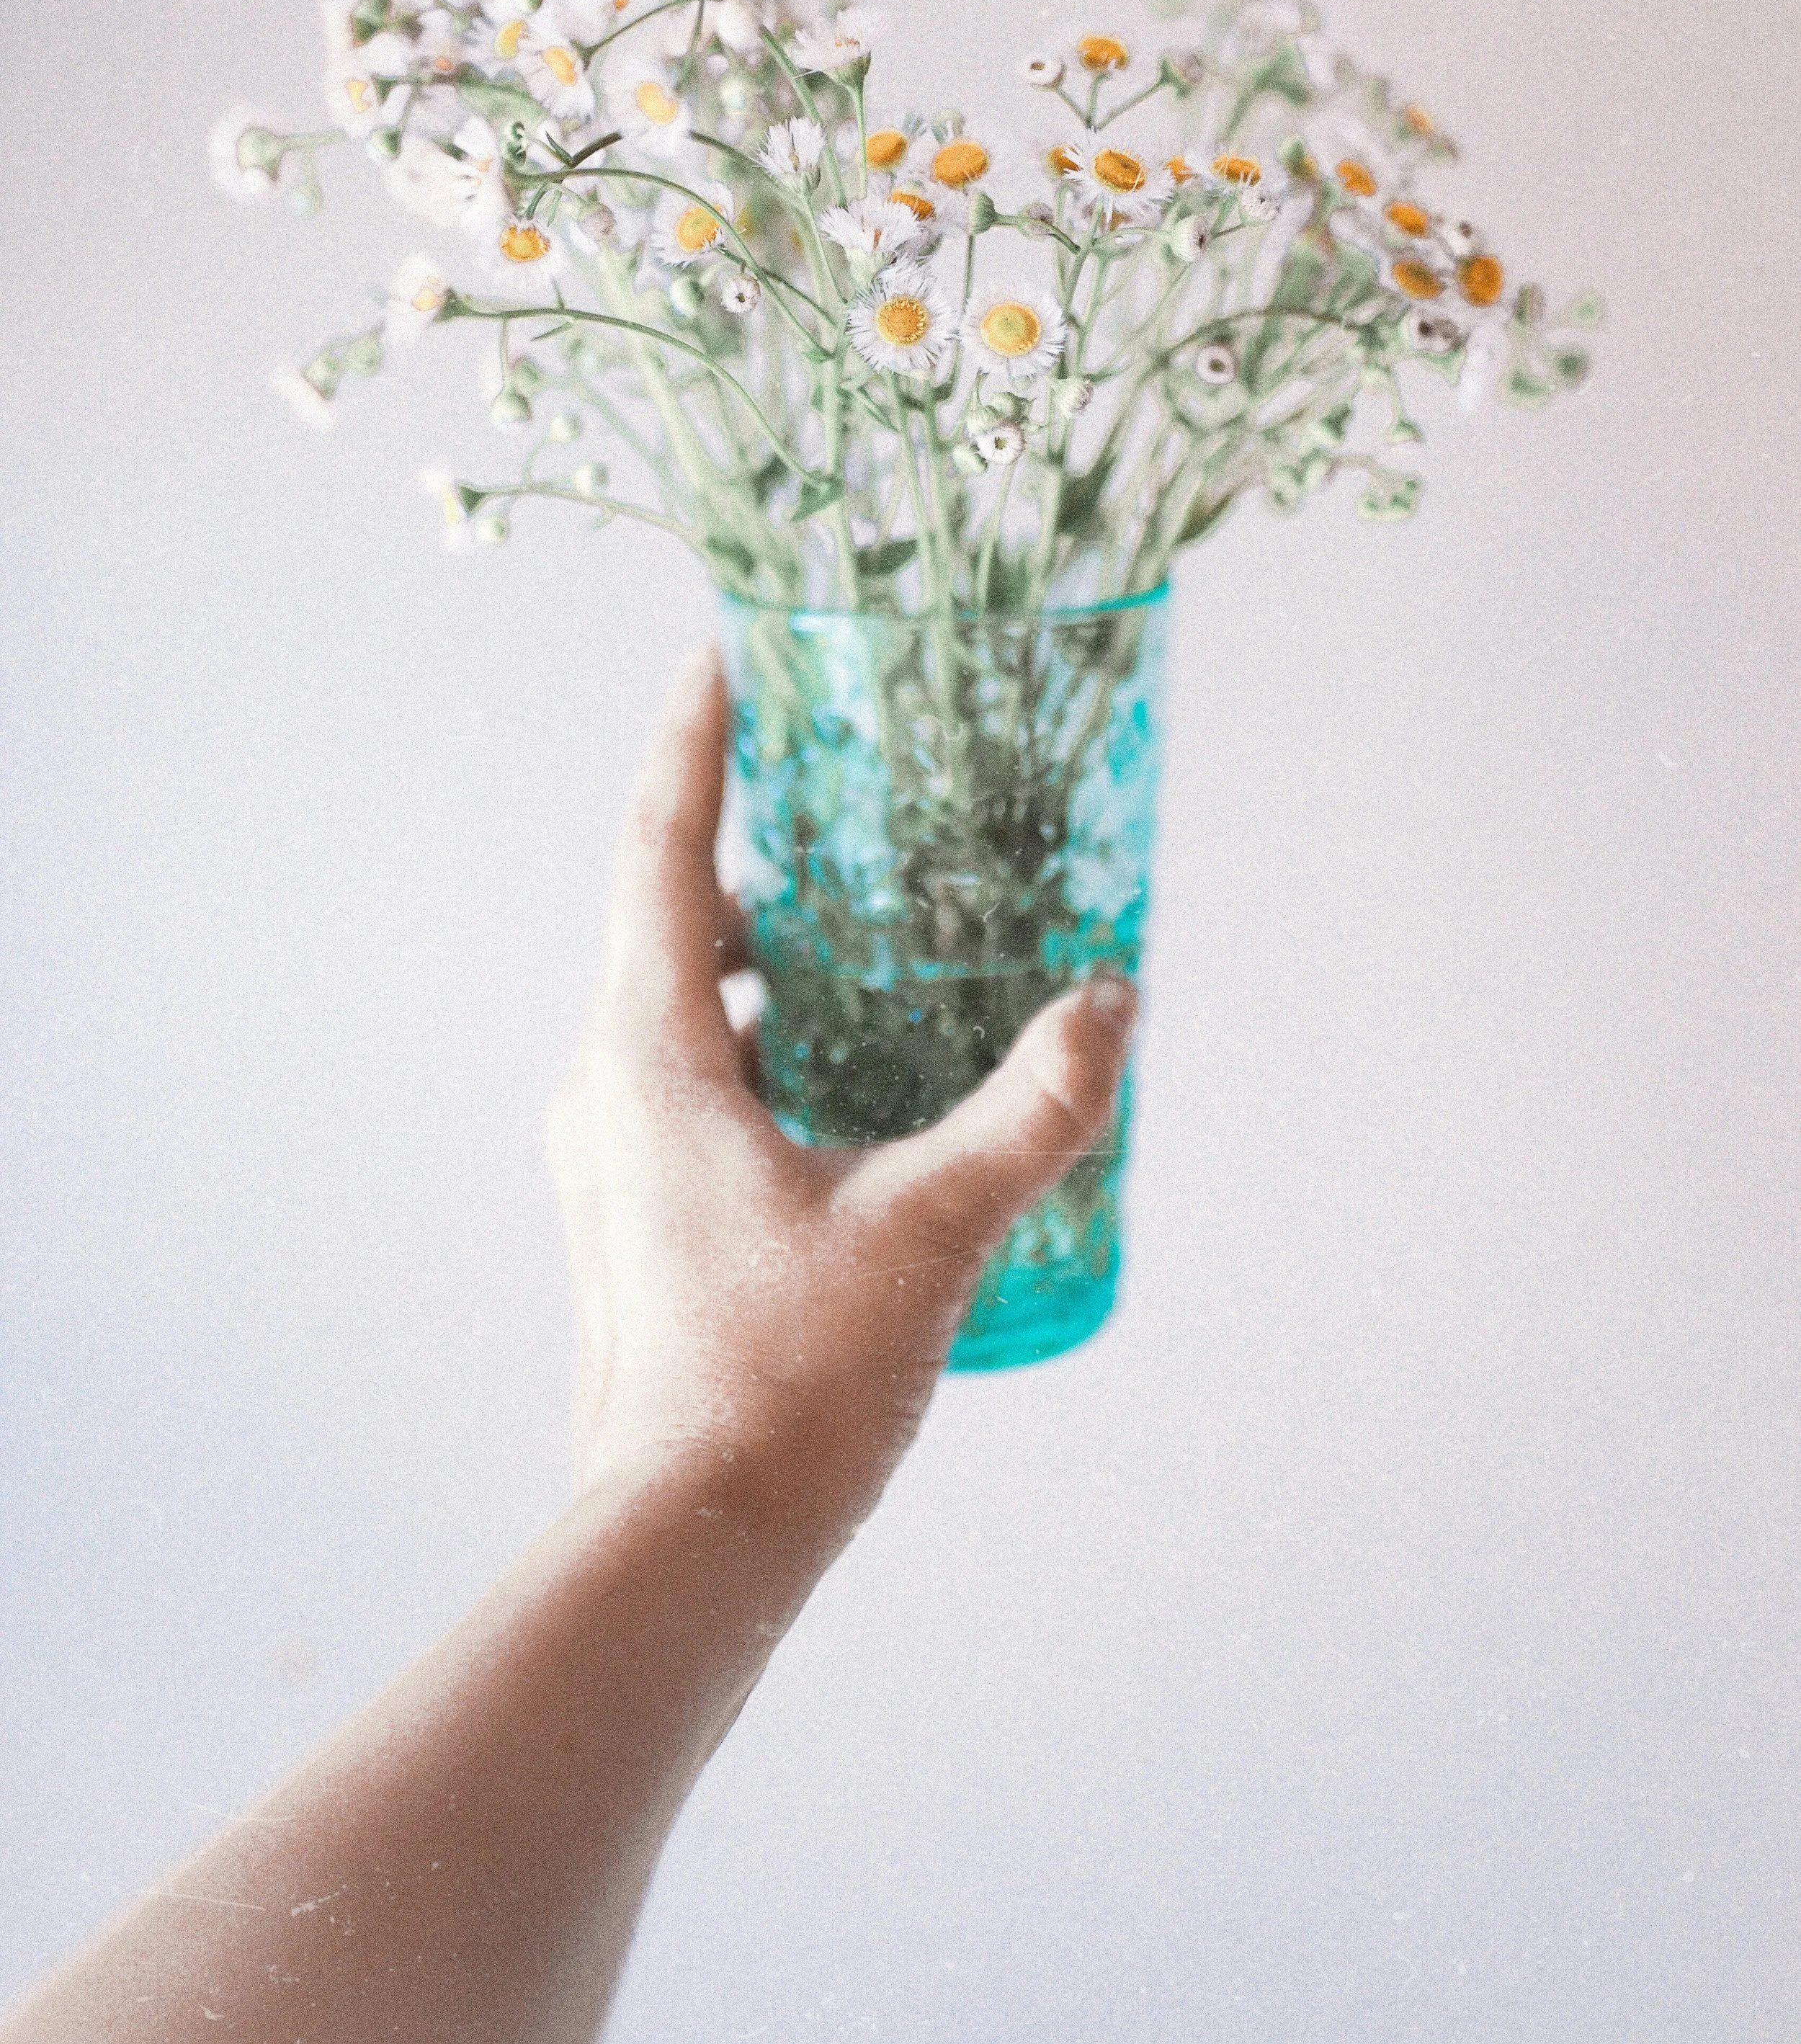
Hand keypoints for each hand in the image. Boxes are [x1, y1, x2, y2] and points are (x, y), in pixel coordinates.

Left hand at [548, 641, 1136, 1541]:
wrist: (683, 1546)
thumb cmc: (781, 1384)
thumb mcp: (931, 1225)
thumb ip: (1031, 1110)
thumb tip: (1110, 1007)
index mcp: (648, 1054)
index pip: (661, 848)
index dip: (693, 740)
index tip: (720, 650)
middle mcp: (608, 1087)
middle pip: (667, 920)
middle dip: (754, 851)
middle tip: (844, 798)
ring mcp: (612, 1157)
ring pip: (680, 1008)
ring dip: (763, 959)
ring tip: (869, 935)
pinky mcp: (638, 1217)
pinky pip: (692, 1081)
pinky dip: (762, 1042)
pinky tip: (854, 1077)